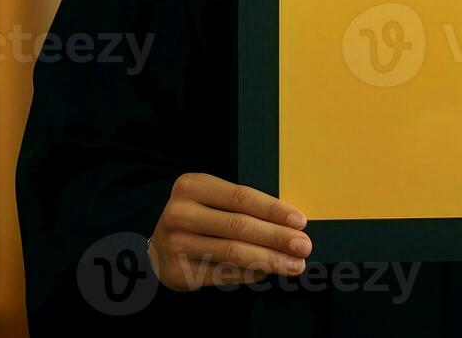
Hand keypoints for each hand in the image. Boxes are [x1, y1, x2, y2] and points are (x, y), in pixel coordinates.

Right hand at [147, 173, 311, 290]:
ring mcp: (176, 244)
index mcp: (192, 186)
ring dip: (270, 260)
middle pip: (239, 227)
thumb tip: (290, 223)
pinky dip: (250, 274)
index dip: (273, 210)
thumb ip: (242, 206)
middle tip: (304, 246)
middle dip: (277, 238)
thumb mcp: (212, 199)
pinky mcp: (179, 271)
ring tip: (294, 264)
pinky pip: (224, 274)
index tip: (300, 221)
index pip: (241, 198)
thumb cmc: (198, 217)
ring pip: (234, 253)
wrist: (157, 247)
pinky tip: (267, 272)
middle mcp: (181, 213)